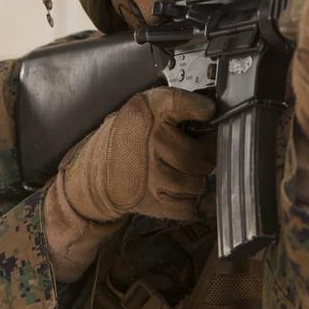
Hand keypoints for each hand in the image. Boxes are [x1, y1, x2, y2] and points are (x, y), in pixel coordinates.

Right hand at [53, 86, 216, 221]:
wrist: (96, 172)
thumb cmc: (127, 139)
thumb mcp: (147, 108)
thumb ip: (178, 104)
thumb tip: (212, 110)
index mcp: (149, 114)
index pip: (180, 103)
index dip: (200, 107)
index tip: (208, 111)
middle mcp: (152, 143)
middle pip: (203, 156)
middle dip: (205, 156)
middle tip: (196, 152)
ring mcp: (152, 176)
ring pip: (197, 183)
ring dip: (195, 179)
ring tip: (182, 170)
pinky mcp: (151, 202)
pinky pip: (188, 206)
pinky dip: (186, 200)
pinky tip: (174, 188)